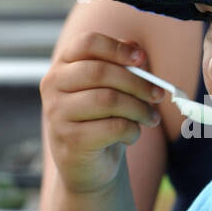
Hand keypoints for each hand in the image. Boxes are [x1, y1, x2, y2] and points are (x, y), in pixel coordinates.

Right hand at [40, 32, 163, 194]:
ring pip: (109, 100)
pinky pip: (113, 127)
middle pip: (100, 72)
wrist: (87, 167)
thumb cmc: (100, 121)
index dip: (117, 48)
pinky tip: (131, 136)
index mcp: (62, 66)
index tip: (141, 59)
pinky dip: (132, 131)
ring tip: (151, 118)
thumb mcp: (109, 90)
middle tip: (158, 94)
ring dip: (139, 109)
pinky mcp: (70, 139)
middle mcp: (53, 86)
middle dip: (137, 83)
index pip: (87, 43)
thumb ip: (119, 67)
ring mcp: (57, 113)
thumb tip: (136, 50)